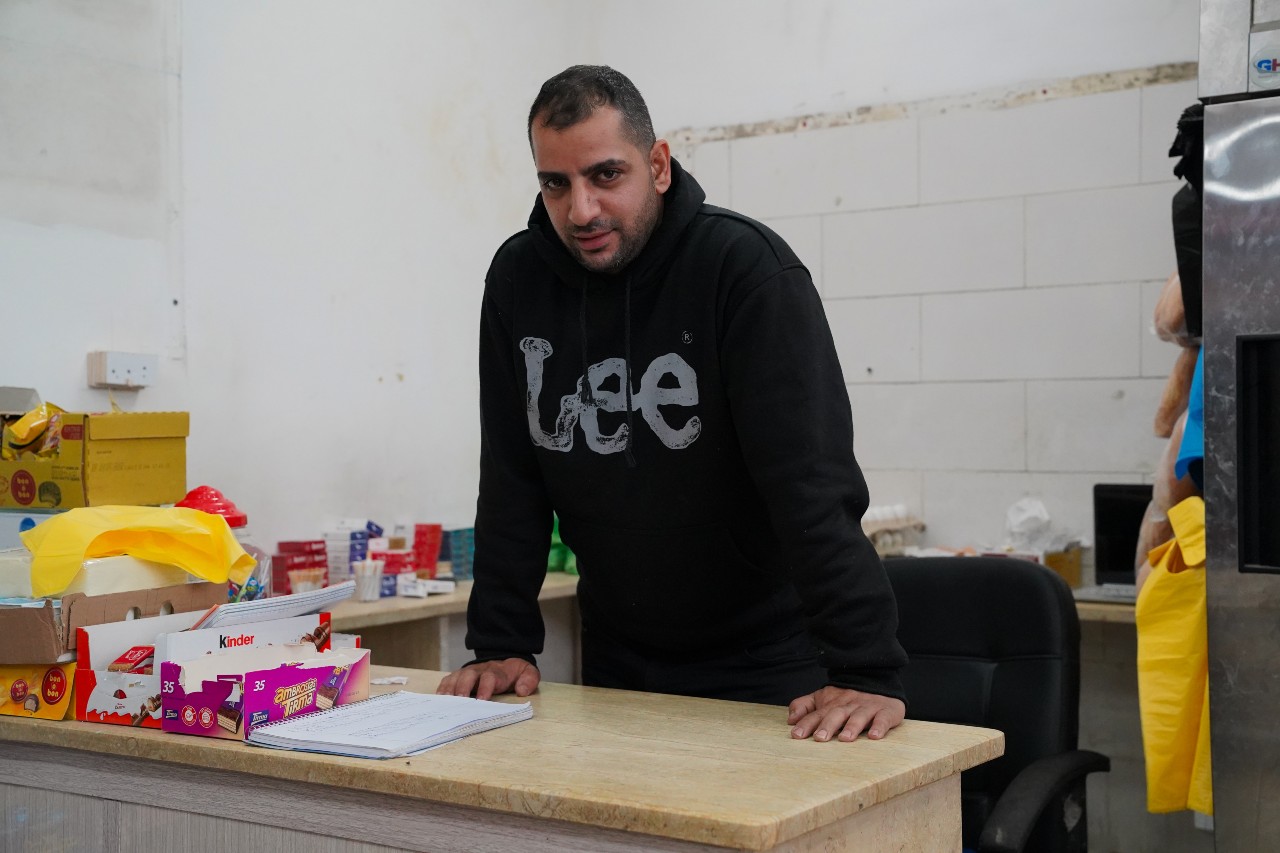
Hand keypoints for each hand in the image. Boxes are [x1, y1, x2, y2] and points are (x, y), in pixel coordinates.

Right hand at [435, 658, 539, 700]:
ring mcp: (468, 672)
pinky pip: (448, 680)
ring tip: (444, 701)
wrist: (504, 661)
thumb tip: (522, 691)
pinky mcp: (459, 676)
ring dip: (450, 689)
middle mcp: (480, 670)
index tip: (482, 700)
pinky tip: (438, 699)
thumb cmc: (514, 673)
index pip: (489, 677)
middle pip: (468, 674)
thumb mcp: (528, 673)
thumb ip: (529, 680)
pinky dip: (442, 688)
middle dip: (463, 687)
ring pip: (456, 676)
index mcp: (497, 672)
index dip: (485, 687)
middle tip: (460, 701)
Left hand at [787, 686, 904, 741]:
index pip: (816, 714)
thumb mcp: (823, 698)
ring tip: (845, 738)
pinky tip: (875, 736)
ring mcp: (868, 707)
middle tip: (820, 738)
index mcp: (832, 703)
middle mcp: (848, 705)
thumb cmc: (846, 697)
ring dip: (852, 727)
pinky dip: (880, 727)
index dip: (806, 724)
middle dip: (827, 725)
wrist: (877, 678)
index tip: (796, 735)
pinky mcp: (886, 711)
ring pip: (859, 716)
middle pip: (836, 714)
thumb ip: (804, 706)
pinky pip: (883, 718)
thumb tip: (790, 719)